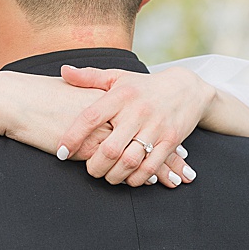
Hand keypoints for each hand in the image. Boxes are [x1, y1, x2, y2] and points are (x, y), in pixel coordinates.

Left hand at [55, 65, 201, 187]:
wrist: (187, 89)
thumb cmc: (143, 86)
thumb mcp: (117, 77)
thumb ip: (89, 77)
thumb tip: (63, 71)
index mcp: (120, 96)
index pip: (90, 118)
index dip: (72, 137)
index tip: (61, 152)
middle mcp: (137, 112)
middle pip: (110, 148)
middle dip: (95, 165)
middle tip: (89, 169)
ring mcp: (155, 128)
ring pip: (130, 161)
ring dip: (114, 175)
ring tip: (107, 175)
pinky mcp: (171, 141)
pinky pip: (151, 167)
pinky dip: (137, 178)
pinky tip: (128, 178)